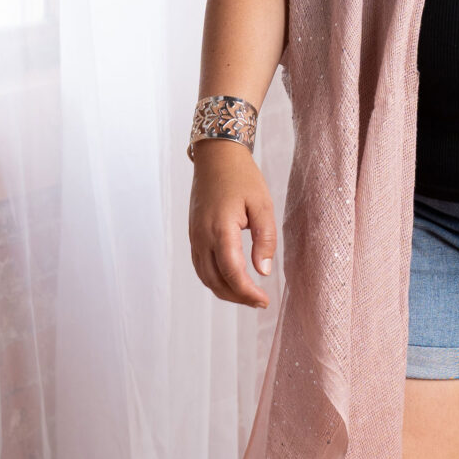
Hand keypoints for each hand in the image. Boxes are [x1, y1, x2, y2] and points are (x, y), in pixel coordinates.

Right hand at [188, 141, 277, 308]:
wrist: (215, 157)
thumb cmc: (242, 177)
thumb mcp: (263, 204)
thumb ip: (265, 239)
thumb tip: (263, 271)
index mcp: (221, 229)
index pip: (232, 272)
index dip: (248, 292)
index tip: (264, 301)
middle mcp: (202, 237)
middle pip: (216, 281)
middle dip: (237, 297)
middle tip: (259, 302)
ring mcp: (194, 237)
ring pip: (205, 277)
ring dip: (225, 291)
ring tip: (247, 295)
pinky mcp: (193, 235)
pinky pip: (200, 266)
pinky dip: (214, 280)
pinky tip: (231, 281)